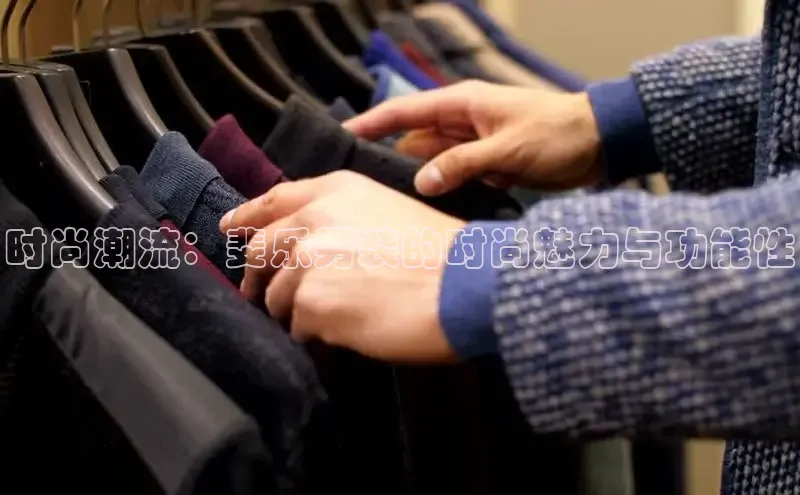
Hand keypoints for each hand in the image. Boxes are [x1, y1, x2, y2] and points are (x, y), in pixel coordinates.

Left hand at [219, 171, 467, 363]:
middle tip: (258, 293)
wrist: (465, 283)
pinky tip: (350, 329)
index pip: (273, 200)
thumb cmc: (440, 253)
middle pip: (260, 250)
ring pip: (277, 296)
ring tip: (337, 317)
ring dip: (297, 311)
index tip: (230, 228)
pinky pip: (299, 327)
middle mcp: (314, 218)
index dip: (246, 216)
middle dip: (256, 276)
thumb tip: (305, 249)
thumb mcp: (387, 211)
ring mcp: (308, 261)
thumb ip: (340, 219)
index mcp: (335, 190)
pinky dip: (318, 333)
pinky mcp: (311, 302)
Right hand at [343, 80, 602, 194]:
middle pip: (413, 141)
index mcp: (462, 105)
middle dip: (388, 161)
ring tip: (387, 207)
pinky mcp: (487, 167)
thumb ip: (462, 165)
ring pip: (432, 163)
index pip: (404, 112)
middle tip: (360, 189)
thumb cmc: (557, 135)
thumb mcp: (507, 150)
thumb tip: (420, 182)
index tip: (340, 137)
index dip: (370, 123)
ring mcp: (474, 145)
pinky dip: (443, 191)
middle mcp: (462, 123)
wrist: (601, 144)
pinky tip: (427, 212)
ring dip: (417, 181)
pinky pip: (454, 178)